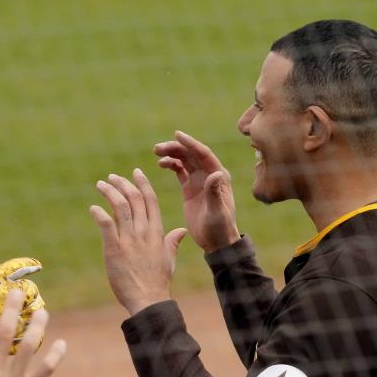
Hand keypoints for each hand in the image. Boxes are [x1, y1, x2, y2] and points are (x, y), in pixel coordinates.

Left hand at [90, 169, 186, 315]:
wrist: (148, 299)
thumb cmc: (158, 281)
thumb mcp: (169, 258)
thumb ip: (172, 242)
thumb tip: (181, 231)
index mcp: (157, 232)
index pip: (150, 200)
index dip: (142, 183)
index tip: (135, 172)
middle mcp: (143, 232)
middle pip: (134, 198)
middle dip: (122, 183)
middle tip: (111, 177)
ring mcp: (129, 240)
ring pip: (120, 207)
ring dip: (109, 192)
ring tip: (100, 185)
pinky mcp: (114, 249)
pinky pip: (106, 225)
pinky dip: (98, 213)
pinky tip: (93, 208)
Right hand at [154, 130, 239, 252]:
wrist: (215, 241)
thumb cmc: (219, 228)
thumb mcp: (216, 211)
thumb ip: (214, 192)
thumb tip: (215, 173)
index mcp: (219, 176)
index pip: (204, 154)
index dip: (190, 143)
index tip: (176, 134)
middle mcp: (210, 175)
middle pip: (192, 154)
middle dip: (176, 148)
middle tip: (158, 148)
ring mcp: (199, 180)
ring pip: (185, 160)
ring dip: (172, 154)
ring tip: (157, 153)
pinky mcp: (190, 188)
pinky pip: (180, 170)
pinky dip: (170, 164)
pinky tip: (161, 164)